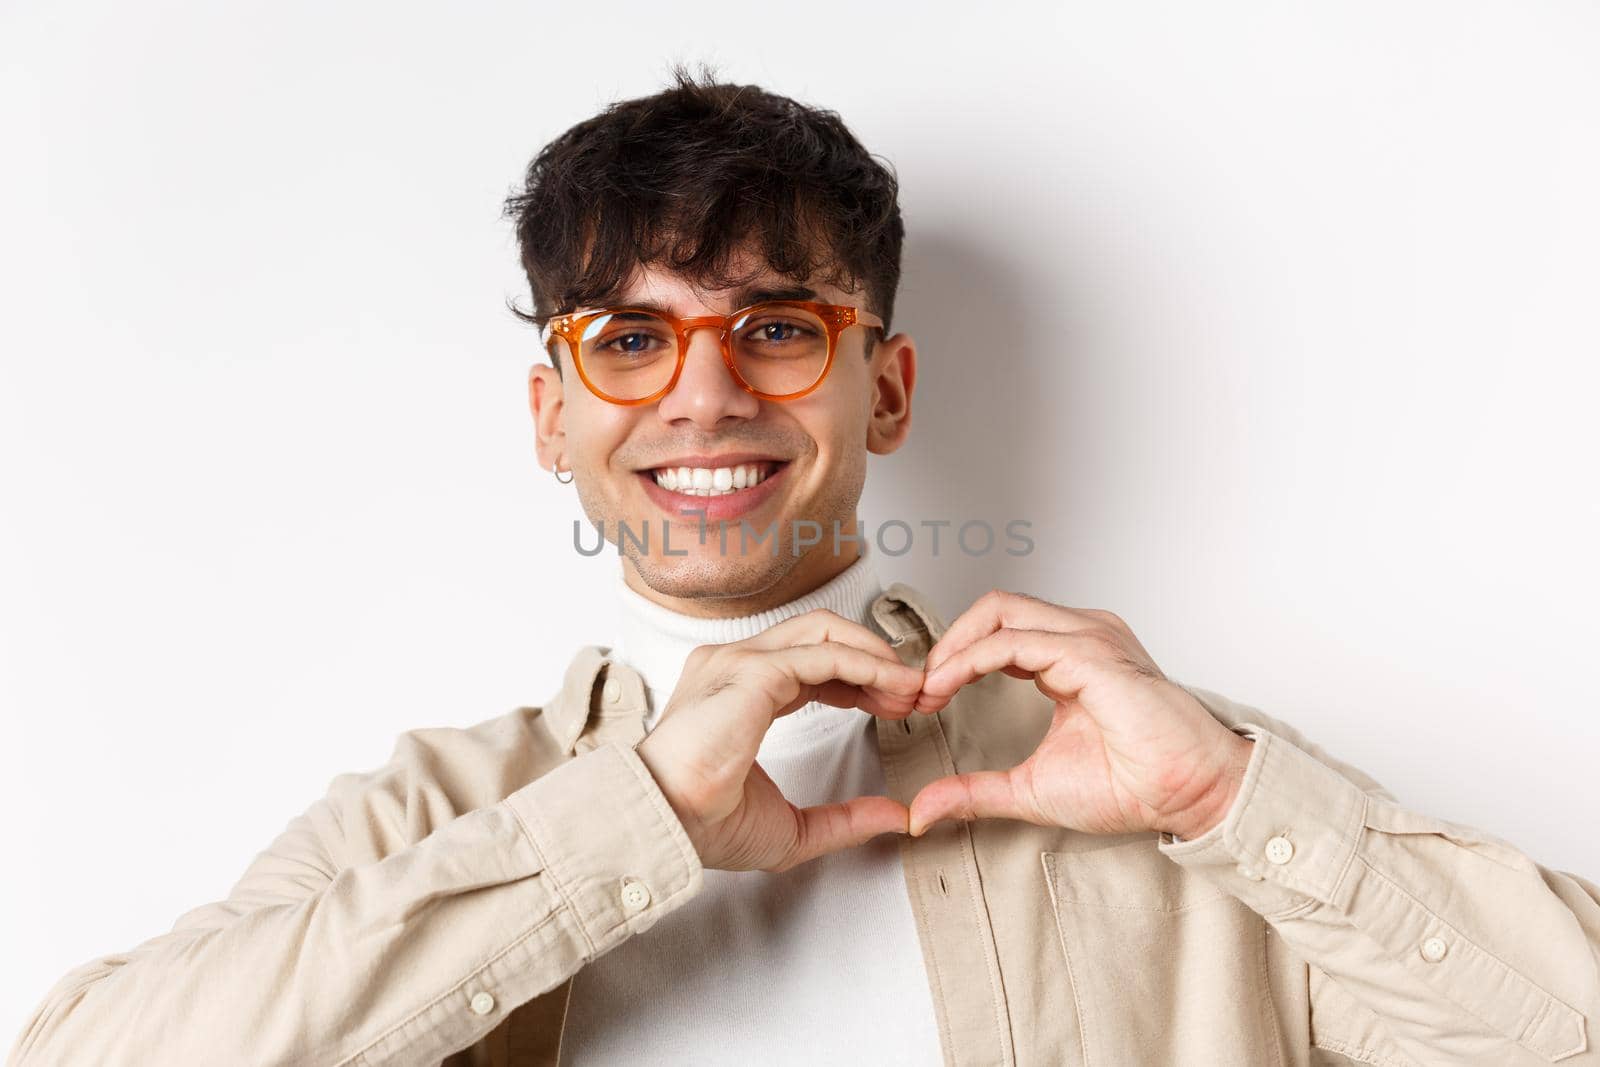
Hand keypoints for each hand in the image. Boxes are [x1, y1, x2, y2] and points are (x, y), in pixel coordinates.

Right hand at [634, 609, 922, 872]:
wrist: (666, 827)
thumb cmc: (705, 826)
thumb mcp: (792, 828)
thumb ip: (844, 819)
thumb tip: (896, 816)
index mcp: (735, 692)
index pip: (808, 662)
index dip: (858, 678)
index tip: (893, 704)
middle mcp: (735, 665)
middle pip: (820, 635)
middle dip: (874, 658)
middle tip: (913, 692)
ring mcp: (740, 661)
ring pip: (825, 633)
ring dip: (877, 656)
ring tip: (911, 686)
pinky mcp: (753, 671)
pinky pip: (825, 655)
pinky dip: (868, 665)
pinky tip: (894, 686)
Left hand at [906, 591, 1252, 840]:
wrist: (1188, 795)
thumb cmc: (1132, 785)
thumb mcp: (1029, 789)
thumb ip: (975, 792)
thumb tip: (922, 809)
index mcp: (1069, 659)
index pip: (997, 632)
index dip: (952, 659)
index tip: (923, 699)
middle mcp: (1079, 638)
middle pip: (994, 609)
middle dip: (945, 643)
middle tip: (918, 688)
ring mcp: (1087, 639)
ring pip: (1000, 612)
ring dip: (952, 647)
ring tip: (928, 688)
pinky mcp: (1090, 654)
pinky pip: (1015, 641)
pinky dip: (971, 658)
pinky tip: (949, 685)